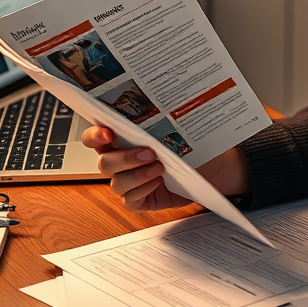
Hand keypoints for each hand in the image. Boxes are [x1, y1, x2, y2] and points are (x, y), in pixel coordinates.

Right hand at [82, 126, 250, 211]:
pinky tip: (159, 182)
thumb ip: (158, 123)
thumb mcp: (176, 129)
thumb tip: (157, 106)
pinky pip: (130, 199)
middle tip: (149, 152)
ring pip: (117, 182)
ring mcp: (129, 182)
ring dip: (137, 174)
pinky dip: (143, 189)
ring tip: (160, 167)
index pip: (94, 137)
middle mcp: (121, 161)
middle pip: (104, 162)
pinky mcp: (140, 200)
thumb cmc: (191, 146)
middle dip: (125, 157)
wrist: (213, 167)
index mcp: (122, 140)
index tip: (108, 132)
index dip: (95, 135)